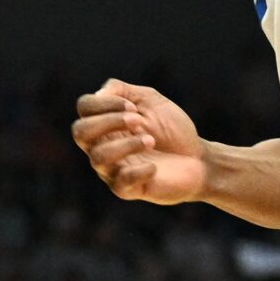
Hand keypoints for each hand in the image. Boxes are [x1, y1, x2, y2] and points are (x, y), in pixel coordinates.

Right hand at [71, 78, 208, 204]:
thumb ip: (121, 90)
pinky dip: (139, 170)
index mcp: (105, 122)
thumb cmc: (172, 129)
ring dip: (126, 145)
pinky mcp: (127, 189)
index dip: (104, 103)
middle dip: (108, 122)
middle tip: (137, 120)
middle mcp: (102, 145)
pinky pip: (120, 181)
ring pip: (98, 157)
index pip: (84, 108)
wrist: (199, 159)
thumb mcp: (149, 99)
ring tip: (151, 141)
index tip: (133, 106)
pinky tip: (154, 166)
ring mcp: (112, 168)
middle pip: (80, 132)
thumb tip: (97, 94)